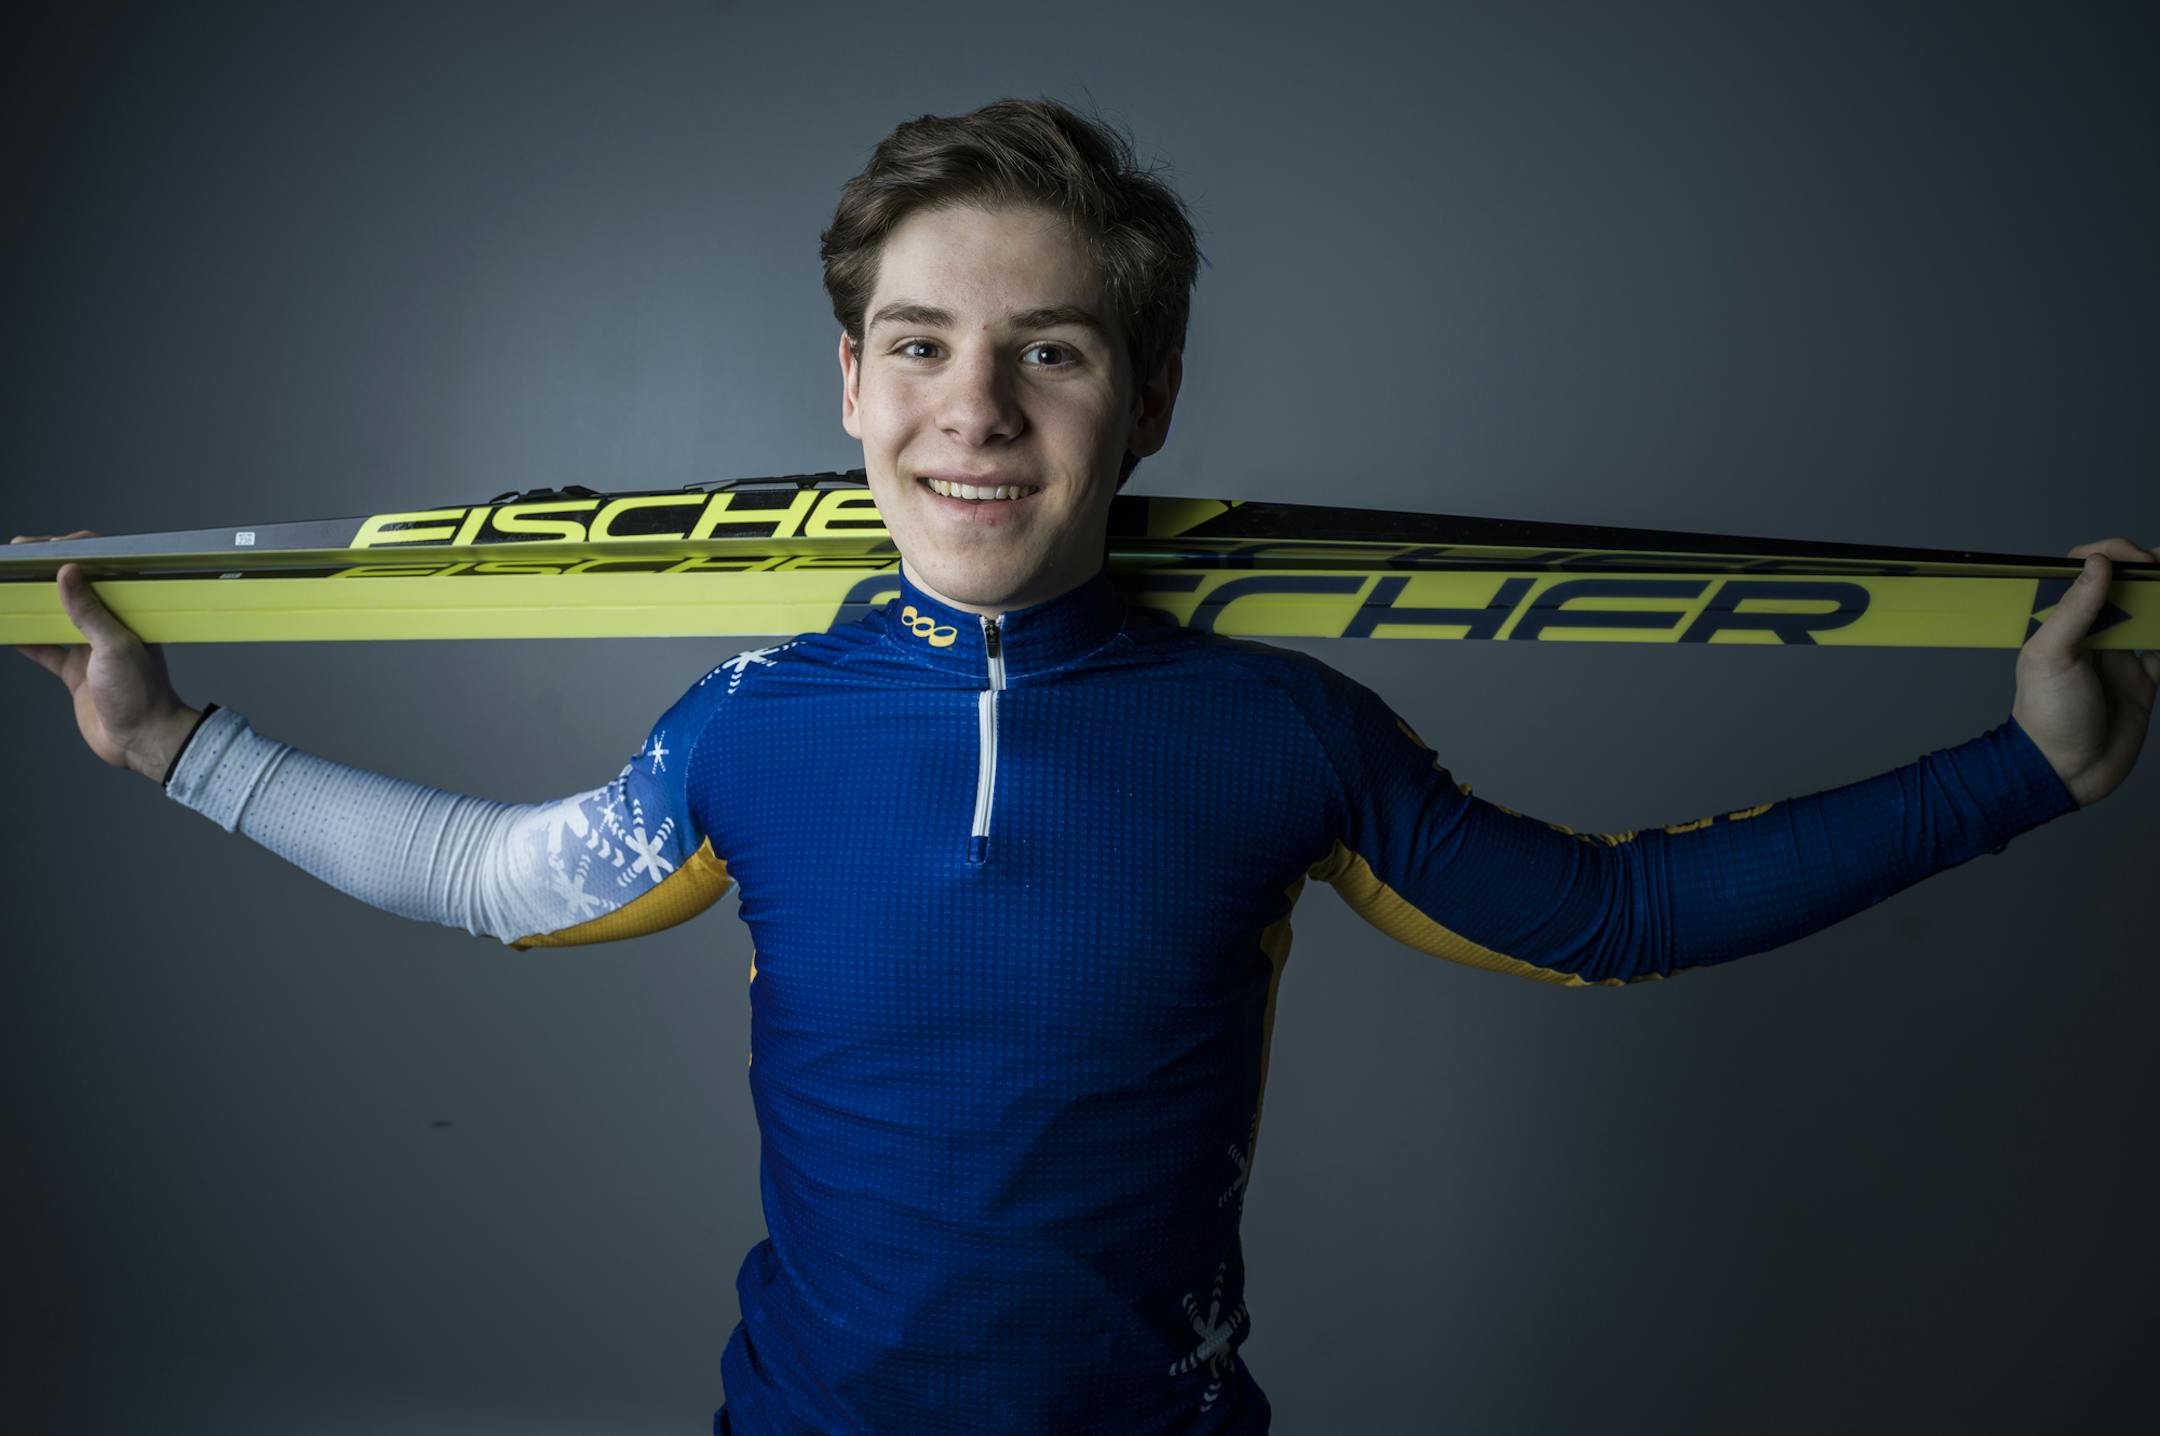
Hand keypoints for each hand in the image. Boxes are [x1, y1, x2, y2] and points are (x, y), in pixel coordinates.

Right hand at [9, 531, 201, 780]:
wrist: (142, 742)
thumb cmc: (142, 695)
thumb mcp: (115, 647)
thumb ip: (89, 611)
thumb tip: (67, 571)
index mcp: (130, 612)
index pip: (102, 568)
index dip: (72, 551)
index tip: (38, 546)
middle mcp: (111, 625)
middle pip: (74, 588)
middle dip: (44, 572)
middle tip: (12, 560)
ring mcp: (91, 647)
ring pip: (54, 616)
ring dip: (31, 603)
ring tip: (4, 586)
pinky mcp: (76, 671)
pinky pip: (45, 648)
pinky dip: (25, 639)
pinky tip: (6, 628)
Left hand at [2010, 537, 2157, 806]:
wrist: (2065, 772)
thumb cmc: (2047, 716)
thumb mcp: (2051, 657)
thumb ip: (2074, 610)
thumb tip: (2098, 563)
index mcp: (2060, 621)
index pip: (2086, 569)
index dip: (2113, 554)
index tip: (2139, 560)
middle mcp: (2091, 631)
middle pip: (2125, 586)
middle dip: (2151, 571)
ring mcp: (2119, 654)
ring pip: (2151, 613)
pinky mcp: (2143, 679)